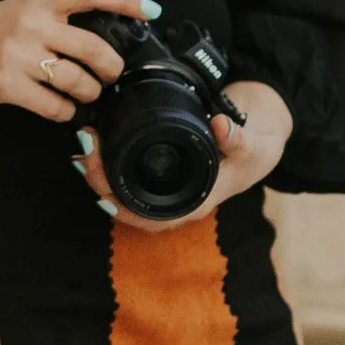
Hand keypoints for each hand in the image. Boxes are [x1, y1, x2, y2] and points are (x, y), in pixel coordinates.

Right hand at [0, 0, 149, 123]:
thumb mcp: (22, 7)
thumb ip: (59, 8)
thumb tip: (111, 2)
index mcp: (38, 0)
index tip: (150, 10)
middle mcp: (31, 24)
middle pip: (94, 47)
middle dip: (112, 66)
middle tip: (111, 73)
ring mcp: (19, 56)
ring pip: (78, 81)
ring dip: (89, 92)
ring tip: (85, 92)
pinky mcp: (8, 85)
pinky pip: (54, 106)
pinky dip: (65, 111)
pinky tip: (61, 108)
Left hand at [75, 77, 292, 226]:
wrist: (261, 136)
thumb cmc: (257, 148)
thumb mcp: (255, 144)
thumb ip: (239, 138)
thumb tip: (221, 126)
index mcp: (196, 201)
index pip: (153, 219)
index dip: (125, 211)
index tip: (102, 192)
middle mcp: (177, 198)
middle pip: (130, 203)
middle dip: (102, 182)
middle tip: (84, 153)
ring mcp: (168, 184)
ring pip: (126, 187)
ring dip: (101, 171)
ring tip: (83, 147)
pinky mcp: (162, 166)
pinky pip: (129, 170)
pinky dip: (110, 160)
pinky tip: (97, 144)